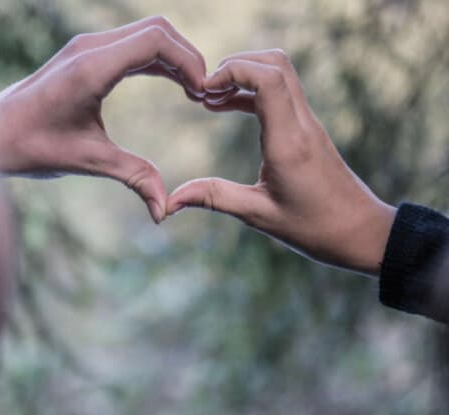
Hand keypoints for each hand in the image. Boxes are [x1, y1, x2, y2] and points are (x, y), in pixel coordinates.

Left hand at [0, 16, 206, 223]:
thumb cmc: (32, 146)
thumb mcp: (88, 161)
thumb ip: (133, 177)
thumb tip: (164, 211)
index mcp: (92, 67)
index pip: (156, 40)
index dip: (189, 61)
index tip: (203, 93)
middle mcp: (90, 47)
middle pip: (158, 29)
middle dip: (188, 57)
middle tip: (204, 94)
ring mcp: (86, 48)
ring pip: (147, 33)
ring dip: (174, 57)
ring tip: (194, 92)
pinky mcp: (85, 55)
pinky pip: (132, 46)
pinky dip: (157, 61)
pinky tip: (173, 85)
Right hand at [167, 49, 395, 274]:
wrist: (361, 232)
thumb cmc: (314, 228)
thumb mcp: (258, 215)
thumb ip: (215, 198)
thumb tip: (171, 201)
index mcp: (288, 143)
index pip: (268, 79)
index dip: (233, 71)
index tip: (205, 90)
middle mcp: (301, 125)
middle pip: (275, 63)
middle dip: (235, 66)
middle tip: (205, 91)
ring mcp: (308, 124)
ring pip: (279, 73)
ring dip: (244, 76)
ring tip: (210, 99)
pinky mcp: (308, 129)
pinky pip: (280, 94)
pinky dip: (252, 91)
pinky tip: (227, 108)